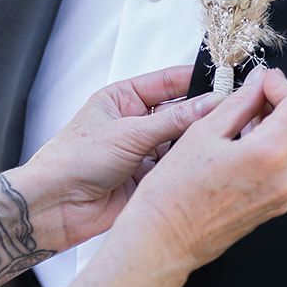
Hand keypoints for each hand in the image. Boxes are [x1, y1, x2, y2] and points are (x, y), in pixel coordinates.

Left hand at [12, 65, 220, 254]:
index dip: (195, 82)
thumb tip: (208, 104)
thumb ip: (173, 121)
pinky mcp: (148, 178)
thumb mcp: (129, 133)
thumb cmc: (73, 160)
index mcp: (123, 98)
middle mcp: (134, 122)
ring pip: (180, 141)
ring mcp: (142, 150)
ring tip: (217, 139)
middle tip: (229, 113)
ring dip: (195, 142)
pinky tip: (202, 163)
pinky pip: (176, 167)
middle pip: (179, 112)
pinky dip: (188, 166)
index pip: (167, 82)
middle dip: (201, 114)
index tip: (224, 83)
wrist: (56, 205)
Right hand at [117, 66, 286, 275]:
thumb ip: (240, 102)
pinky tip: (238, 148)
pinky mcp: (278, 204)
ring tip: (237, 126)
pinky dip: (268, 148)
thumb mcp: (203, 132)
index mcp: (269, 155)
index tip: (264, 83)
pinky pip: (284, 165)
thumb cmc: (175, 194)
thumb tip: (259, 83)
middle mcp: (286, 178)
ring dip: (273, 125)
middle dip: (278, 104)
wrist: (167, 238)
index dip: (284, 85)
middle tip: (247, 100)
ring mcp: (284, 195)